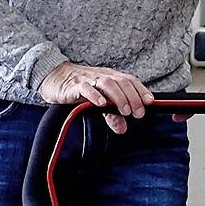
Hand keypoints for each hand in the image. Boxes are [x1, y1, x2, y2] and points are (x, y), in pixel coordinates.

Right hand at [38, 61, 153, 132]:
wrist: (54, 77)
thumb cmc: (79, 88)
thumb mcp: (99, 102)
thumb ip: (111, 115)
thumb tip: (122, 129)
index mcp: (110, 77)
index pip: (130, 80)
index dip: (141, 90)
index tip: (150, 102)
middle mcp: (102, 76)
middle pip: (122, 82)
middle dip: (133, 97)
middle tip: (139, 113)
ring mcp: (88, 79)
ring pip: (107, 83)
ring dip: (118, 97)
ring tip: (124, 111)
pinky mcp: (74, 86)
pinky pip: (86, 88)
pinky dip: (95, 95)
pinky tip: (101, 104)